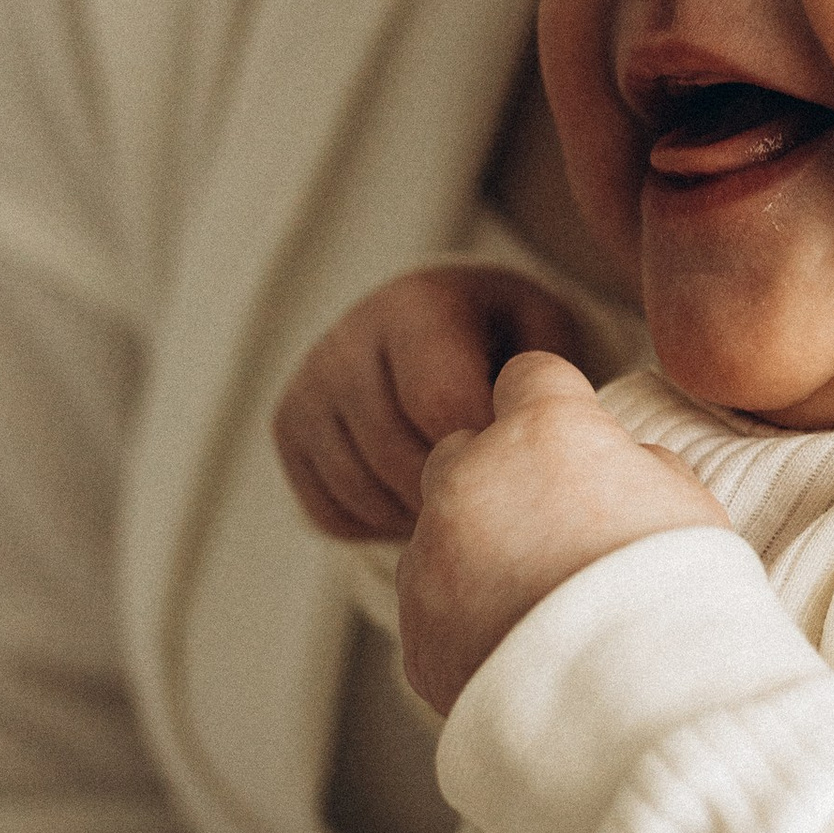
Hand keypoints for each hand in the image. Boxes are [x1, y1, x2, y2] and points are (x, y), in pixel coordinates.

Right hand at [273, 265, 594, 540]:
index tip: (523, 470)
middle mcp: (346, 341)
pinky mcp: (288, 432)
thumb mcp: (544, 334)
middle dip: (455, 493)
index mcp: (415, 306)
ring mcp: (308, 387)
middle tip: (500, 504)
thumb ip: (545, 379)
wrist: (441, 322)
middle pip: (397, 456)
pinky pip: (330, 512)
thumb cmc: (509, 336)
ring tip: (465, 505)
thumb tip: (537, 439)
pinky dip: (378, 526)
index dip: (488, 452)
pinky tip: (419, 501)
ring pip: (361, 491)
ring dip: (418, 518)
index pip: (439, 403)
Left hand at [399, 350, 729, 714]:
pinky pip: (431, 607)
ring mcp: (431, 559)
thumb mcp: (687, 502)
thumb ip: (633, 464)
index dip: (555, 406)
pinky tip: (520, 649)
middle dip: (499, 478)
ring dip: (474, 551)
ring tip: (540, 604)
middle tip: (554, 530)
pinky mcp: (416, 633)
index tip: (573, 440)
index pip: (529, 374)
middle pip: (463, 449)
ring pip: (438, 532)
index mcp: (542, 430)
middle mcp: (469, 479)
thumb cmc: (680, 599)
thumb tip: (613, 466)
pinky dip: (463, 619)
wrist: (640, 712)